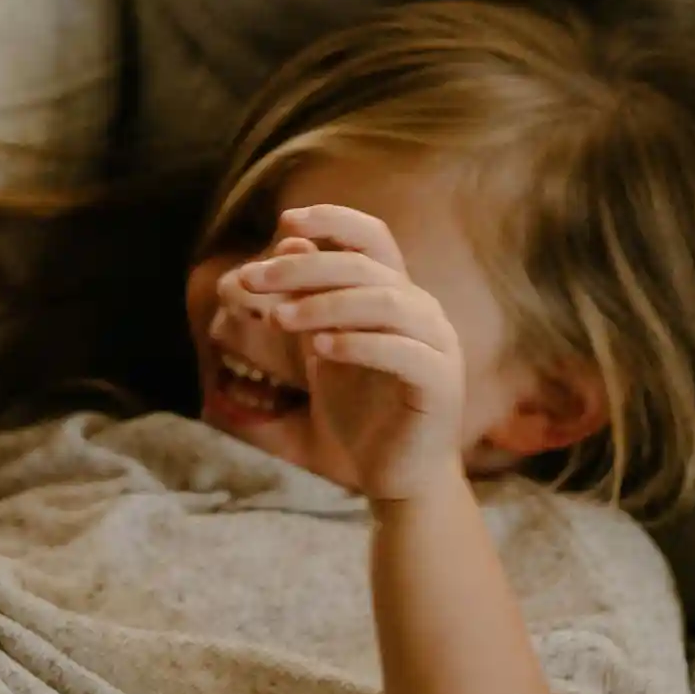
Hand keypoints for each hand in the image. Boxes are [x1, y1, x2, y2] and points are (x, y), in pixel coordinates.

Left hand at [226, 204, 467, 502]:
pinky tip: (321, 349)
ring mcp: (438, 343)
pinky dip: (359, 344)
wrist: (397, 474)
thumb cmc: (361, 409)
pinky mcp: (441, 381)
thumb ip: (309, 300)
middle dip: (303, 269)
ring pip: (385, 302)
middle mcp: (422, 309)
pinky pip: (402, 351)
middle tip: (254, 280)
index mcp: (397, 295)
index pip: (373, 237)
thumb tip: (287, 242)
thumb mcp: (323, 347)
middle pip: (365, 267)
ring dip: (326, 304)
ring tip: (279, 319)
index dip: (333, 221)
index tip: (284, 220)